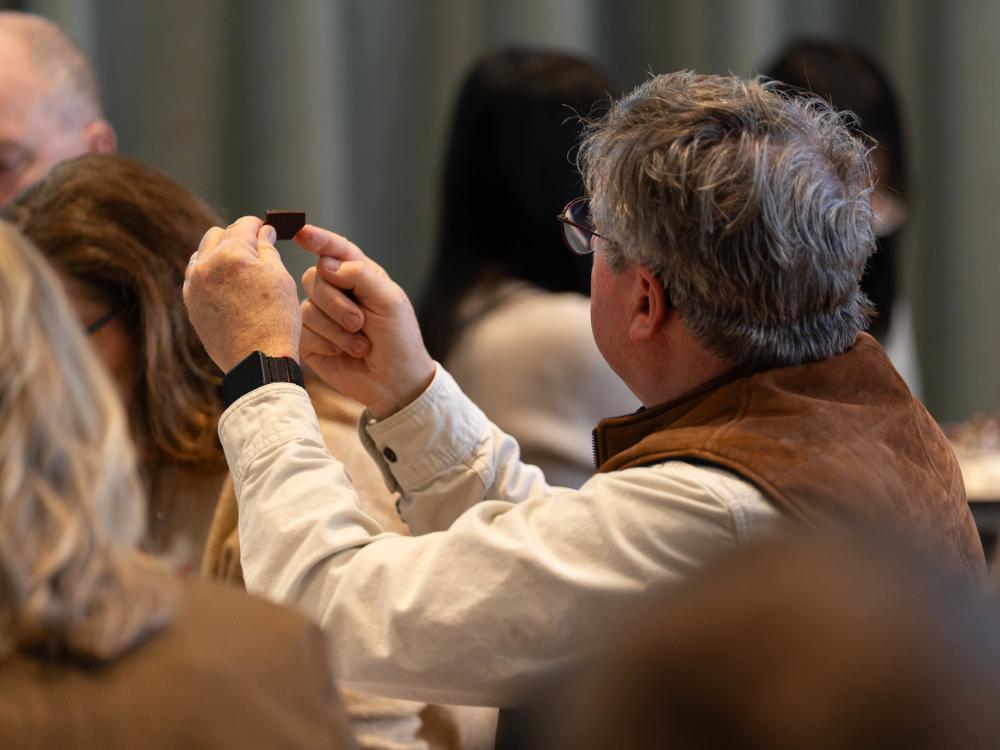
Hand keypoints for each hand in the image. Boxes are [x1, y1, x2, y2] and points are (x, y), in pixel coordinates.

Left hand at [183, 216, 300, 372]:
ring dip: (219, 254)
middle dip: (236, 237)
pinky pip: (196, 277)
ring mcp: (194, 285)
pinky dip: (210, 275)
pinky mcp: (191, 304)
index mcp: (232, 253)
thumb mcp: (280, 278)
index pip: (244, 224)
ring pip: (202, 254)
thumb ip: (268, 249)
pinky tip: (227, 288)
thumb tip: (263, 232)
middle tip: (255, 251)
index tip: (266, 231)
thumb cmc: (276, 320)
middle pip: (217, 234)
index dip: (259, 225)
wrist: (259, 361)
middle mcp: (206, 264)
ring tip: (240, 271)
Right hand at [297, 225, 433, 418]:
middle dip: (337, 303)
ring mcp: (321, 316)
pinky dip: (327, 344)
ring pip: (307, 308)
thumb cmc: (399, 339)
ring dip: (337, 330)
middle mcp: (336, 291)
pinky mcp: (310, 340)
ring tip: (361, 345)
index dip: (318, 239)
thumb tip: (325, 263)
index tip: (302, 233)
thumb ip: (361, 276)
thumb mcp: (389, 301)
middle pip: (314, 278)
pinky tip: (343, 354)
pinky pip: (303, 332)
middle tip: (361, 322)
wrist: (394, 382)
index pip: (336, 250)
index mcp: (358, 276)